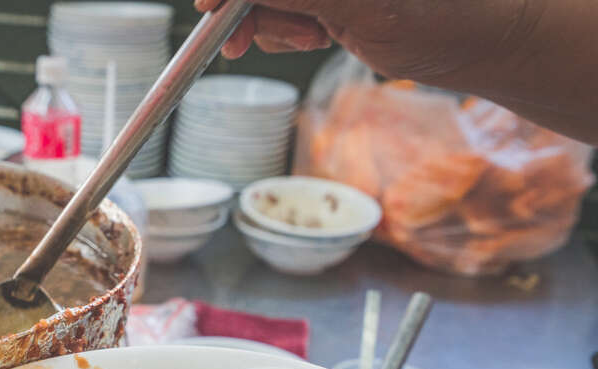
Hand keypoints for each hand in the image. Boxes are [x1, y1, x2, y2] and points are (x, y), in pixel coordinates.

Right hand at [193, 0, 597, 143]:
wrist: (480, 40)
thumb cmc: (439, 13)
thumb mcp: (356, 4)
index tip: (210, 8)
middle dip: (249, 7)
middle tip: (245, 42)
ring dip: (274, 24)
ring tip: (316, 36)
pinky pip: (281, 9)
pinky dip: (287, 31)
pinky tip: (318, 37)